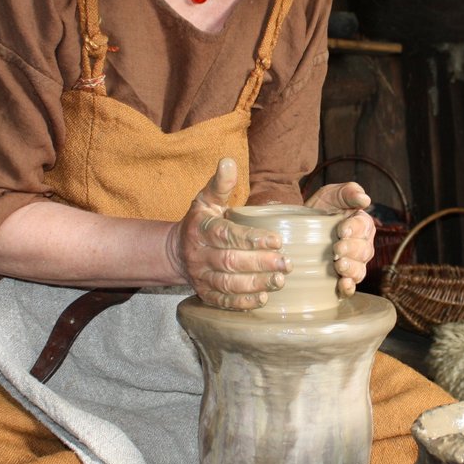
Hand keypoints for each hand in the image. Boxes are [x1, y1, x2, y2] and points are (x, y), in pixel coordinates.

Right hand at [168, 158, 289, 308]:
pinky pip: (223, 301)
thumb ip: (220, 184)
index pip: (226, 235)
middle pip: (230, 262)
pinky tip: (263, 299)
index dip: (252, 239)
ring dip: (255, 284)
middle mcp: (198, 254)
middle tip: (286, 263)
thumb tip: (228, 161)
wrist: (177, 251)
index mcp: (201, 228)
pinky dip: (243, 302)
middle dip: (260, 263)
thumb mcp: (206, 199)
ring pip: (228, 284)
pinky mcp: (204, 294)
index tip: (277, 240)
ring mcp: (200, 277)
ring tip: (279, 280)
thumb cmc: (201, 222)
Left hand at [304, 180, 375, 297]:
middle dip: (351, 250)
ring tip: (339, 265)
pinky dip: (349, 288)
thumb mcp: (331, 194)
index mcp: (362, 225)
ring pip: (360, 270)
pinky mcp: (342, 279)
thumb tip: (365, 199)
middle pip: (364, 250)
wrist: (298, 228)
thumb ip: (348, 191)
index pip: (364, 227)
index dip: (355, 229)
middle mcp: (361, 246)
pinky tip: (343, 285)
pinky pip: (351, 287)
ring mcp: (353, 264)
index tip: (342, 230)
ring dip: (351, 269)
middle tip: (337, 249)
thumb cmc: (319, 209)